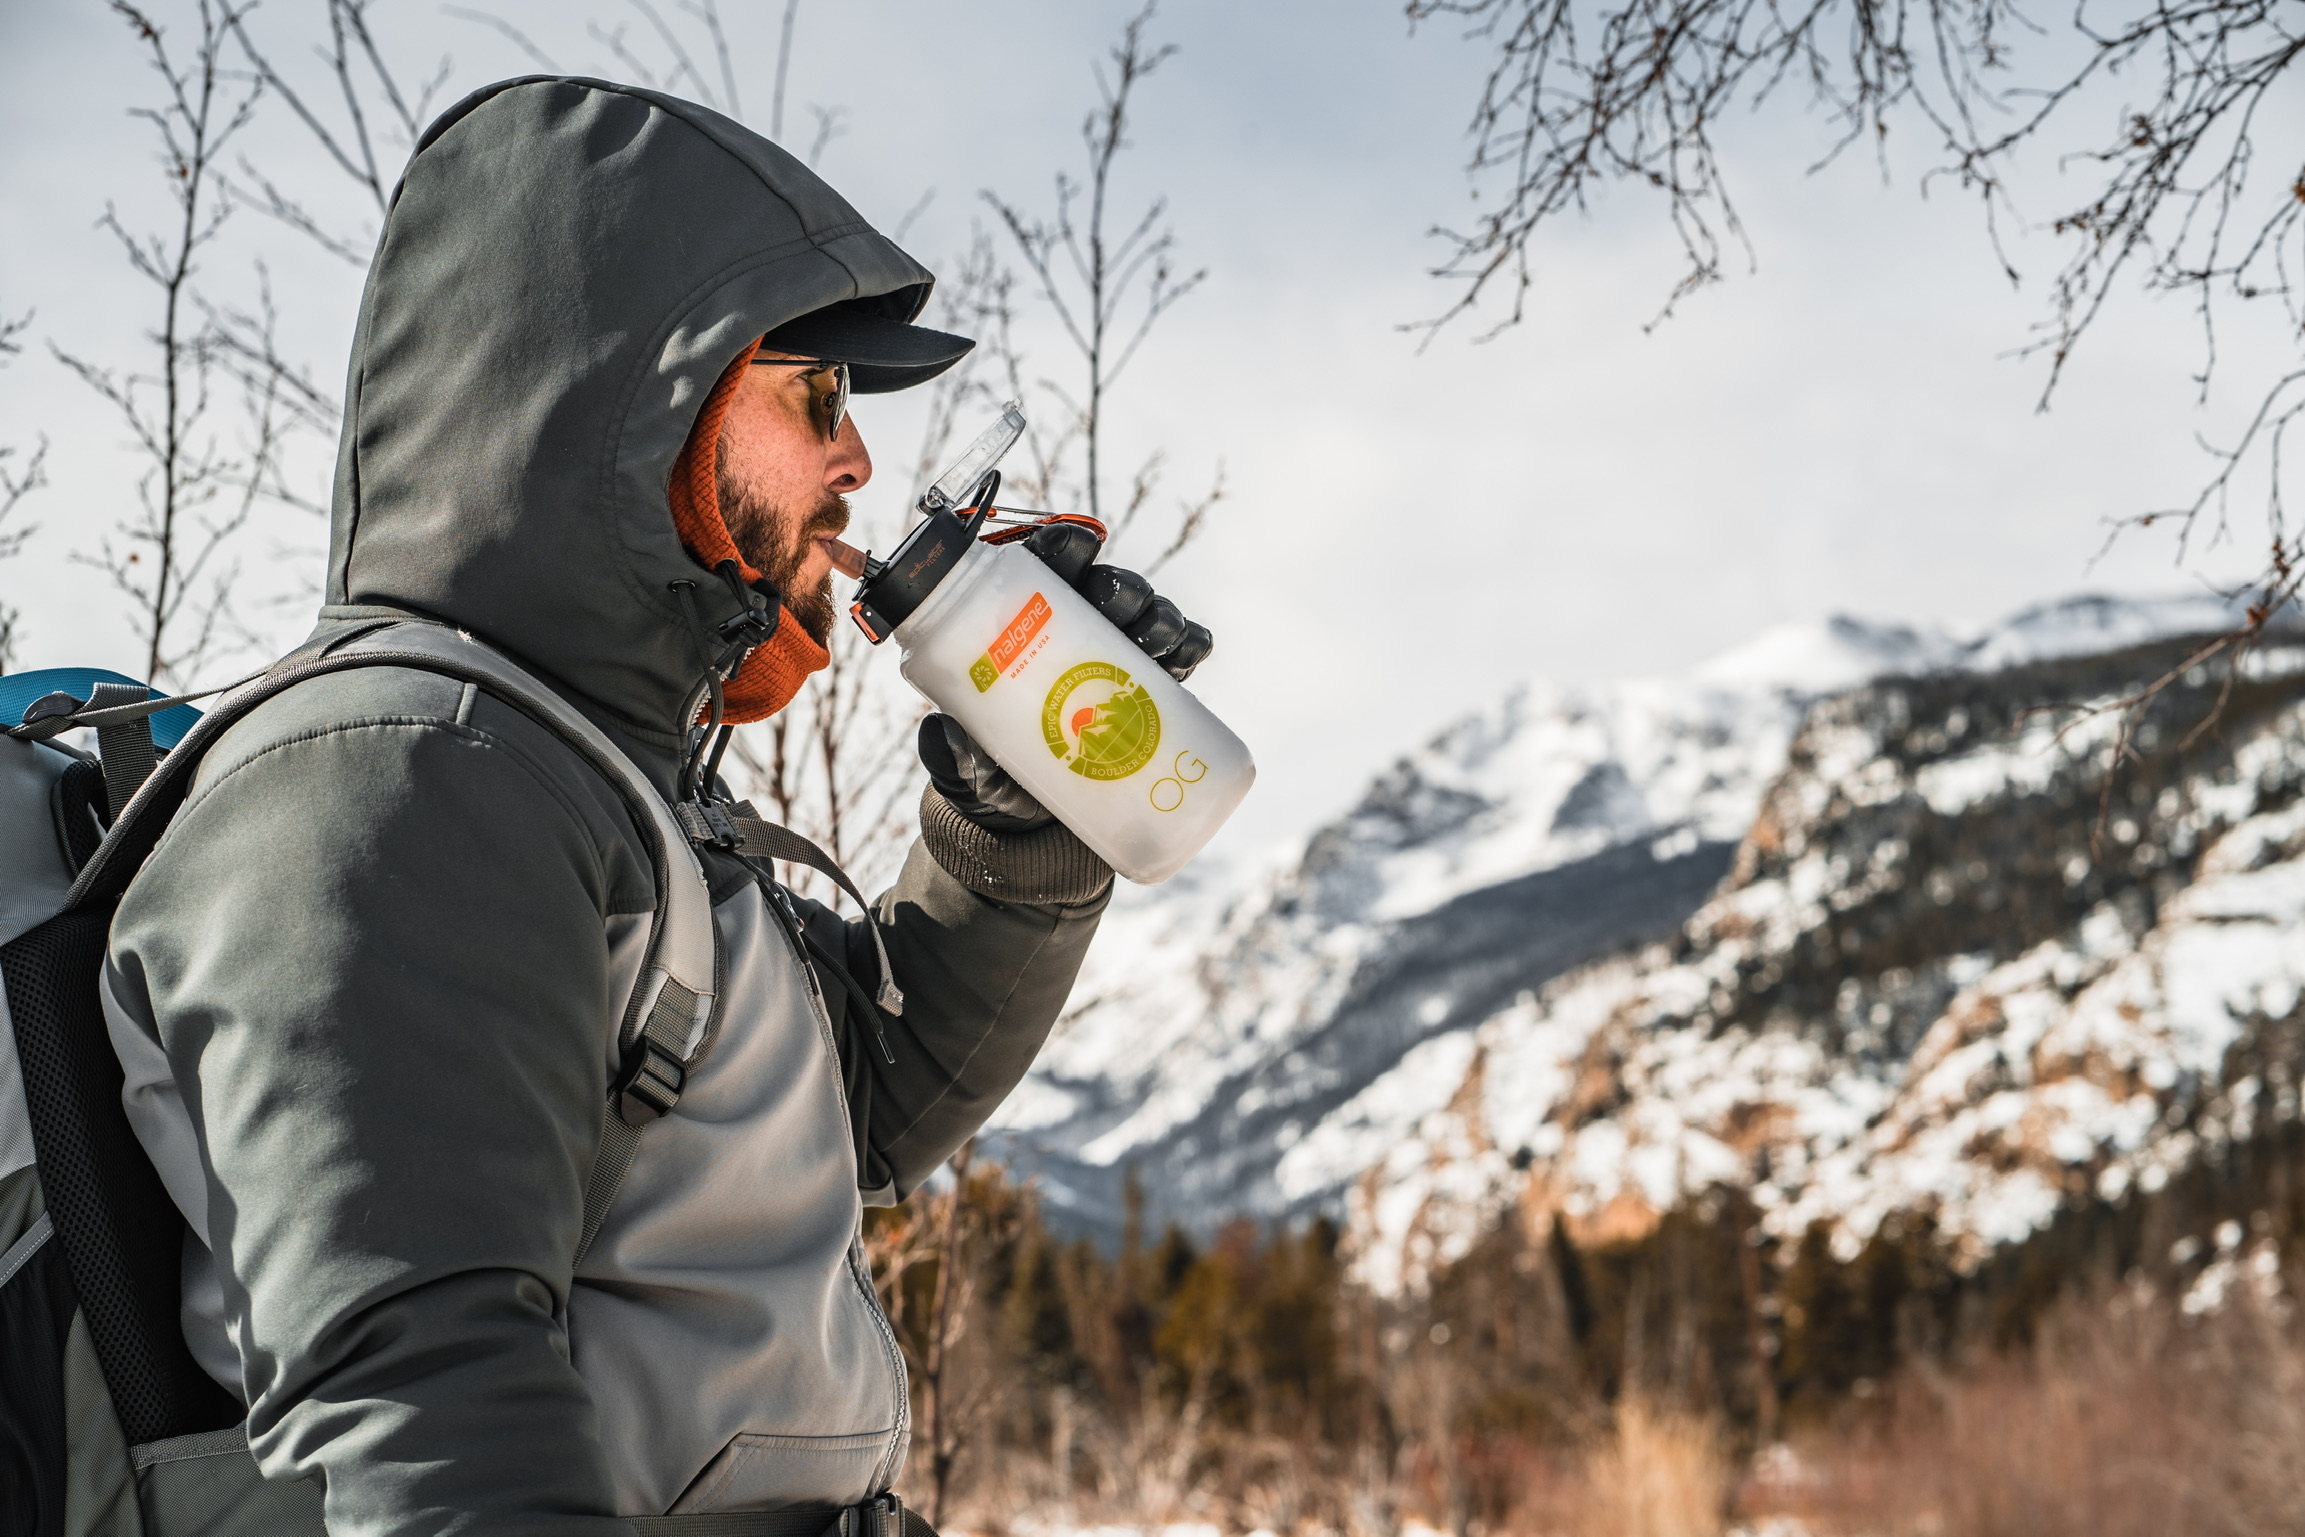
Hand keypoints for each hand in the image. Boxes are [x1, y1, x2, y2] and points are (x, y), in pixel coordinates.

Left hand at [920, 519, 1216, 831]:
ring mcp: (1116, 658)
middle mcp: (1075, 633)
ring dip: (1156, 615)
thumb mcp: (962, 761)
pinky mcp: (1150, 690)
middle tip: (1115, 605)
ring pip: (1147, 615)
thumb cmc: (987, 770)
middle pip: (1105, 587)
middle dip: (1118, 586)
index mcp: (1025, 627)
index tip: (1073, 548)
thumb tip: (946, 736)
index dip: (1063, 547)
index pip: (1045, 571)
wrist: (1031, 818)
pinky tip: (1190, 650)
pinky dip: (1190, 646)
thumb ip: (950, 748)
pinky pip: (1179, 656)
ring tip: (1154, 638)